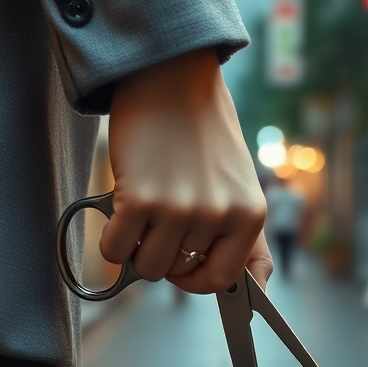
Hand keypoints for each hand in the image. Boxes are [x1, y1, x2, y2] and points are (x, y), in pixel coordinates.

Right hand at [100, 49, 271, 292]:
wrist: (172, 76)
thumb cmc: (203, 131)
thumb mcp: (238, 184)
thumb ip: (245, 239)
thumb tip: (256, 290)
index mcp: (250, 214)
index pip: (220, 279)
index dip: (194, 276)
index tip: (182, 260)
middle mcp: (219, 215)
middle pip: (175, 272)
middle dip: (161, 249)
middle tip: (161, 210)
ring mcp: (179, 209)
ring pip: (145, 266)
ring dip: (135, 244)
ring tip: (143, 204)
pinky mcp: (139, 199)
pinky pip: (114, 250)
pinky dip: (111, 236)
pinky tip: (121, 204)